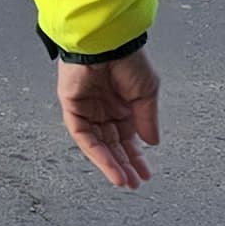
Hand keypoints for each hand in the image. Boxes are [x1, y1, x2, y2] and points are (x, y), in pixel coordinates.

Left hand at [58, 50, 161, 189]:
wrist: (109, 42)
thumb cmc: (129, 59)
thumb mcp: (147, 93)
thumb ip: (147, 119)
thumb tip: (152, 143)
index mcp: (121, 104)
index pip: (127, 137)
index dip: (136, 156)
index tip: (145, 173)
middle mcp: (103, 109)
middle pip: (112, 144)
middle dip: (124, 165)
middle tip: (135, 183)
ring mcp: (87, 109)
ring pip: (98, 144)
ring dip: (112, 164)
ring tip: (126, 182)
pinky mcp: (72, 108)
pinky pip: (84, 137)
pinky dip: (98, 154)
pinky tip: (112, 168)